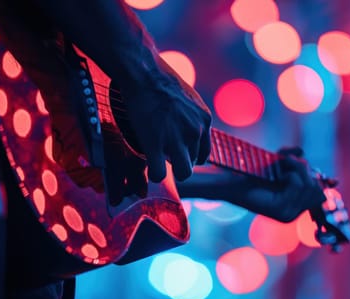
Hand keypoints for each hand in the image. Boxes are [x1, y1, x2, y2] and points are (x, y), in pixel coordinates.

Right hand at [118, 55, 211, 182]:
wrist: (144, 73)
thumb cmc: (160, 79)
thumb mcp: (187, 97)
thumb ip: (191, 115)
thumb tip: (184, 124)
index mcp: (204, 120)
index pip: (204, 152)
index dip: (189, 155)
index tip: (177, 152)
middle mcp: (196, 131)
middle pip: (193, 163)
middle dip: (180, 163)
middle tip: (165, 156)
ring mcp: (178, 139)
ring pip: (182, 172)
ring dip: (169, 168)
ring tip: (156, 160)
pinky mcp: (156, 144)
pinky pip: (159, 173)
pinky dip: (154, 175)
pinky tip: (150, 170)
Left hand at [223, 148, 325, 222]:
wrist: (228, 181)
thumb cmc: (251, 171)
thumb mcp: (281, 167)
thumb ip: (303, 170)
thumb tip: (335, 181)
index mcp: (293, 206)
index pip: (319, 196)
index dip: (324, 184)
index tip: (333, 179)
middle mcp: (292, 214)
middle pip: (317, 190)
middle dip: (306, 170)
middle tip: (288, 160)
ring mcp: (286, 215)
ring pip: (309, 186)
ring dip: (297, 167)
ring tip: (281, 163)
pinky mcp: (279, 211)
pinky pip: (298, 186)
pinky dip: (291, 172)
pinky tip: (279, 173)